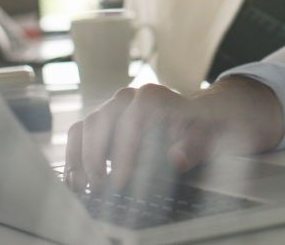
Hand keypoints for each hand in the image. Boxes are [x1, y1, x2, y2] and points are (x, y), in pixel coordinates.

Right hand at [64, 79, 282, 192]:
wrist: (203, 115)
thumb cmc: (206, 125)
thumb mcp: (210, 136)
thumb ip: (193, 147)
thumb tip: (175, 158)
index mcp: (155, 96)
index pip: (133, 117)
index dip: (125, 151)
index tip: (121, 181)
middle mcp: (130, 97)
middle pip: (102, 120)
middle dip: (97, 158)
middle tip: (101, 188)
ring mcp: (113, 108)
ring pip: (86, 126)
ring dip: (81, 158)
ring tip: (85, 187)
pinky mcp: (102, 122)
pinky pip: (80, 133)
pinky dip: (74, 155)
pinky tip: (77, 179)